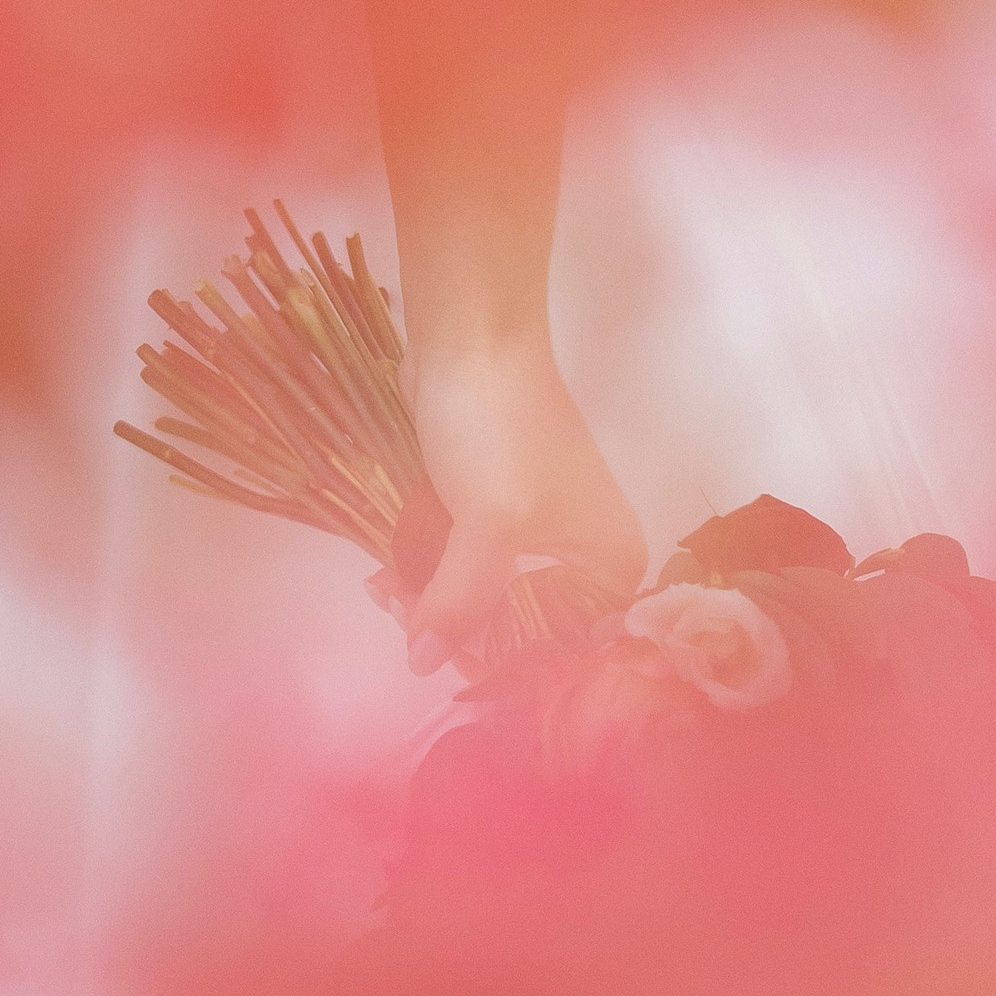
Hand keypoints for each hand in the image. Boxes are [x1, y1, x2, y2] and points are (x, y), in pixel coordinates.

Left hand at [399, 332, 643, 672]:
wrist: (470, 332)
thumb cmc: (499, 429)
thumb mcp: (490, 524)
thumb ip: (461, 602)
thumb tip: (424, 663)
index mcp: (610, 566)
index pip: (557, 649)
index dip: (496, 662)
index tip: (436, 661)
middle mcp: (583, 556)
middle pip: (517, 626)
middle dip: (456, 628)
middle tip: (400, 618)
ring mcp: (535, 529)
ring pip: (481, 594)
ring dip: (432, 601)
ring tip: (385, 591)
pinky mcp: (490, 505)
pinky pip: (462, 560)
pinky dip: (427, 570)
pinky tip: (388, 574)